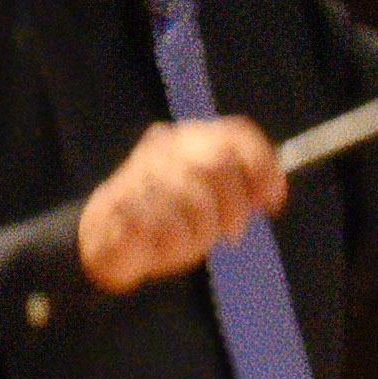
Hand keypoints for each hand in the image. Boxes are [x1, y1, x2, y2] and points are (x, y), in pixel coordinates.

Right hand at [78, 117, 286, 291]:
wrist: (105, 239)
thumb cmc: (167, 219)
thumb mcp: (211, 201)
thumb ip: (239, 190)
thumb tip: (271, 192)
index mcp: (190, 139)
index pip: (236, 133)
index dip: (262, 165)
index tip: (272, 199)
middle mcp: (165, 147)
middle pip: (217, 163)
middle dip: (234, 205)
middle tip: (231, 233)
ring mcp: (140, 170)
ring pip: (194, 198)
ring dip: (202, 231)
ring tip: (191, 241)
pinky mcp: (121, 203)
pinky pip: (165, 225)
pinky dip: (175, 242)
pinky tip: (164, 245)